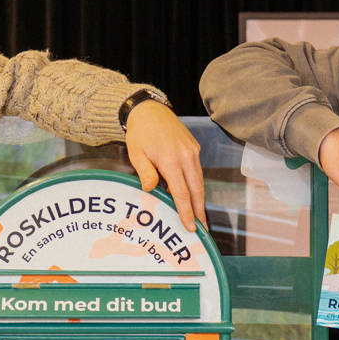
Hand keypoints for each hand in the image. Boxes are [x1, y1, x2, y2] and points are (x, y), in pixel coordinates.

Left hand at [124, 101, 205, 231]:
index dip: (186, 212)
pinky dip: (196, 184)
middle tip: (202, 229)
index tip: (190, 227)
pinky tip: (192, 195)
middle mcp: (186, 156)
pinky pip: (197, 170)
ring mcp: (192, 151)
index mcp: (171, 160)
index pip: (181, 193)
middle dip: (200, 211)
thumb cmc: (139, 133)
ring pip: (199, 180)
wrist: (149, 110)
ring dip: (200, 199)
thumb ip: (146, 173)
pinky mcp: (194, 148)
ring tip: (199, 216)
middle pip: (197, 190)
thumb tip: (151, 190)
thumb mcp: (136, 154)